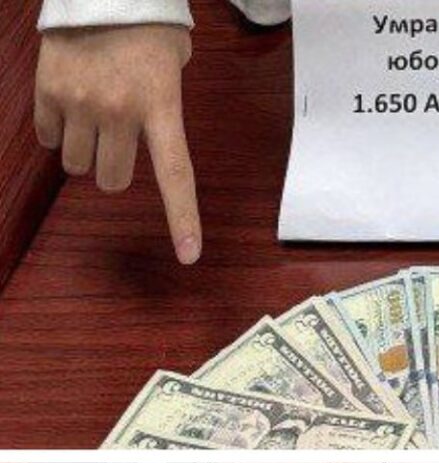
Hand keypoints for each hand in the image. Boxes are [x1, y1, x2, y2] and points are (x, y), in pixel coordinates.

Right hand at [34, 25, 200, 264]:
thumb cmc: (146, 27)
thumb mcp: (174, 67)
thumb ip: (165, 109)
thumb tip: (149, 137)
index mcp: (161, 107)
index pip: (175, 175)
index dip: (182, 219)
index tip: (188, 255)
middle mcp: (119, 110)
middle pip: (111, 180)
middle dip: (114, 170)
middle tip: (118, 140)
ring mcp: (79, 101)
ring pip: (76, 165)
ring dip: (84, 152)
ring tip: (92, 117)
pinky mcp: (47, 90)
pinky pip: (47, 138)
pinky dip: (56, 131)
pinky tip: (68, 104)